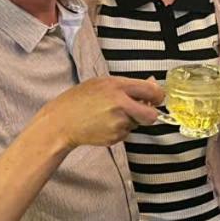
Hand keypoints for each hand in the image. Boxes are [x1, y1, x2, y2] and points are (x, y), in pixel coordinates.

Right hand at [41, 76, 163, 147]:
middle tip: (142, 110)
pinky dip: (120, 128)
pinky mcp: (114, 137)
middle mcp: (120, 105)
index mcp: (118, 87)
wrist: (61, 122)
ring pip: (137, 124)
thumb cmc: (80, 99)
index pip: (152, 91)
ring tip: (110, 114)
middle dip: (150, 114)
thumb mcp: (103, 83)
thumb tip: (152, 83)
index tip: (157, 97)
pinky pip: (126, 132)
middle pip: (151, 115)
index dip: (158, 96)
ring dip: (131, 120)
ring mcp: (118, 123)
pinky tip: (104, 123)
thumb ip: (129, 84)